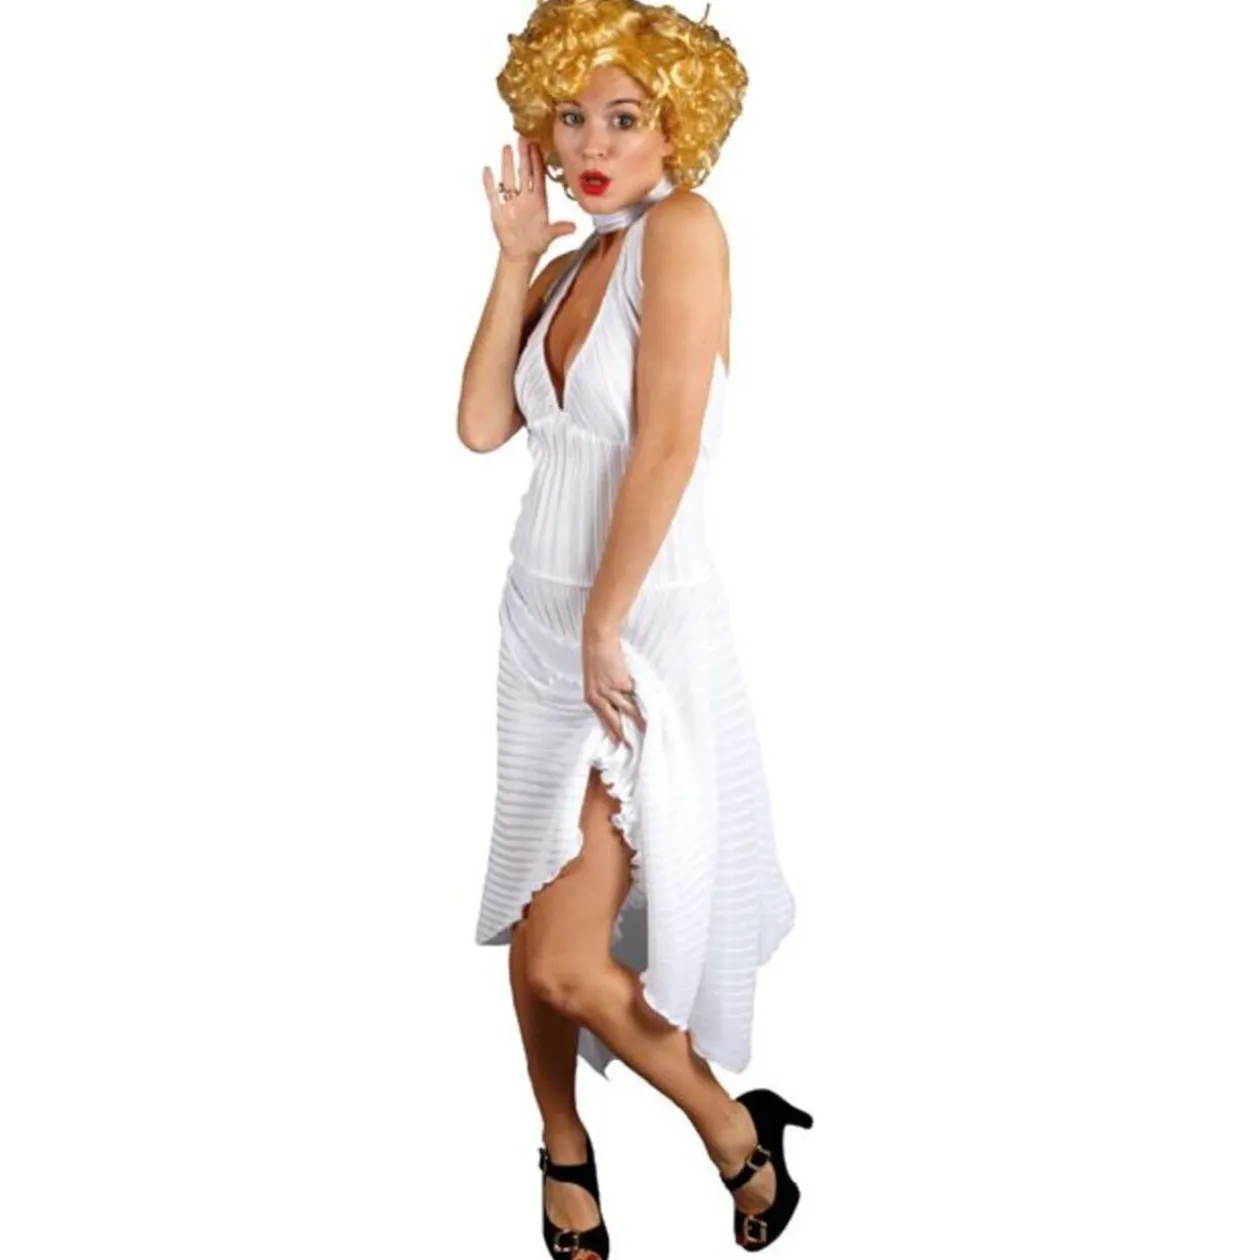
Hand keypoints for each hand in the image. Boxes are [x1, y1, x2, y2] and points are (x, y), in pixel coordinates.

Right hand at [481, 137, 576, 262]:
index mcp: (538, 201)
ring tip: (506, 147)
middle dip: (523, 156)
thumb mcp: (549, 236)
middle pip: (524, 173)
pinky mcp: (498, 211)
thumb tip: (573, 227)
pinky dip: (489, 183)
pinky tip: (487, 170)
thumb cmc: (536, 244)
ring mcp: (511, 203)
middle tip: (523, 138)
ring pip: (509, 179)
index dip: (537, 161)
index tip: (537, 146)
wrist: (521, 255)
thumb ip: (560, 229)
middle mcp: (524, 198)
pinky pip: (493, 194)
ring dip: (507, 164)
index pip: (538, 177)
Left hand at [582, 619, 646, 746]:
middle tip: (634, 747)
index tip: (620, 745)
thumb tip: (617, 707)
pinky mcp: (622, 683)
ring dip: (639, 722)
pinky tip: (651, 710)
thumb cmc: (596, 657)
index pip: (603, 722)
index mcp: (591, 698)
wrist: (598, 640)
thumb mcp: (594, 680)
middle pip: (615, 721)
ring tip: (648, 732)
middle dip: (624, 734)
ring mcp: (610, 691)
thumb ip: (604, 695)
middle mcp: (599, 698)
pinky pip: (635, 695)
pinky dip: (643, 701)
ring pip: (627, 711)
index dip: (613, 734)